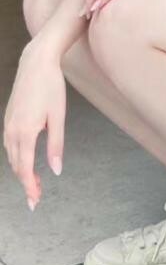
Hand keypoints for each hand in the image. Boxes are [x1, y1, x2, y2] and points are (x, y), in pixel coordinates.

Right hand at [3, 39, 65, 208]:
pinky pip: (9, 143)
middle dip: (25, 182)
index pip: (25, 169)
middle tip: (36, 197)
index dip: (29, 188)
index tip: (34, 202)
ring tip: (34, 181)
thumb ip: (56, 145)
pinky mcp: (8, 116)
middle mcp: (12, 130)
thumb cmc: (51, 86)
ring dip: (21, 170)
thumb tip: (55, 170)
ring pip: (11, 155)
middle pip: (16, 165)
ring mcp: (8, 122)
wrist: (36, 61)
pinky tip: (25, 158)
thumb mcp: (58, 117)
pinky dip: (16, 156)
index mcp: (25, 132)